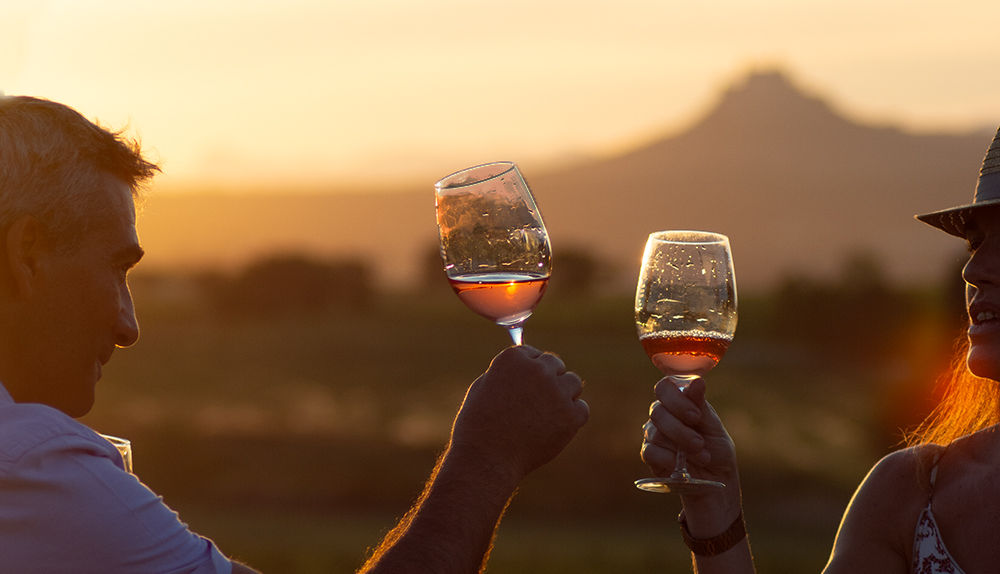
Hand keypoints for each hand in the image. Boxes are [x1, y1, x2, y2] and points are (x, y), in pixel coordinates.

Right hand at [450, 346, 589, 482]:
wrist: (487, 458)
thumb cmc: (479, 426)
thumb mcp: (484, 387)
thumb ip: (508, 372)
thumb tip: (527, 365)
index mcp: (513, 358)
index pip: (533, 354)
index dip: (528, 373)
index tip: (522, 389)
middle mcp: (538, 370)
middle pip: (556, 365)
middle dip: (548, 380)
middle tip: (535, 404)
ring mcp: (556, 392)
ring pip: (573, 383)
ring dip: (563, 395)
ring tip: (543, 417)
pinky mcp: (571, 415)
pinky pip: (581, 409)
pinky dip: (571, 418)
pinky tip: (553, 429)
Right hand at [641, 377, 740, 522]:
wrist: (716, 481)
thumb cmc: (717, 450)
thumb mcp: (714, 427)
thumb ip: (701, 406)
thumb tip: (697, 382)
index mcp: (678, 402)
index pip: (664, 388)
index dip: (676, 400)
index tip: (695, 416)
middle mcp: (663, 414)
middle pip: (657, 411)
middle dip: (681, 430)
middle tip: (700, 443)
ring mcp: (653, 434)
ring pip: (654, 432)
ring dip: (681, 446)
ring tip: (701, 456)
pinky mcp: (650, 454)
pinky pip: (650, 452)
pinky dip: (669, 459)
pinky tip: (683, 466)